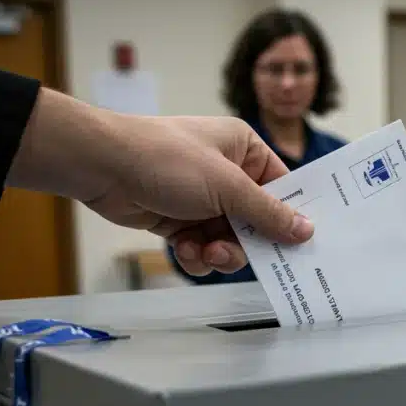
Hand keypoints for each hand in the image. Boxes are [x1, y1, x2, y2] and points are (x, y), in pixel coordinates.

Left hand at [7, 89, 313, 276]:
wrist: (99, 166)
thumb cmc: (165, 159)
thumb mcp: (226, 186)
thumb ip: (268, 213)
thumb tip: (306, 231)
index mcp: (244, 150)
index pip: (283, 188)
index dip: (291, 218)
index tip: (300, 246)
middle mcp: (227, 173)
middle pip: (257, 222)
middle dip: (247, 243)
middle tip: (235, 253)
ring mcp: (203, 199)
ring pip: (231, 241)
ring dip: (220, 253)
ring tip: (205, 251)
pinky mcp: (180, 220)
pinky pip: (203, 247)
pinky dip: (197, 255)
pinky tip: (185, 250)